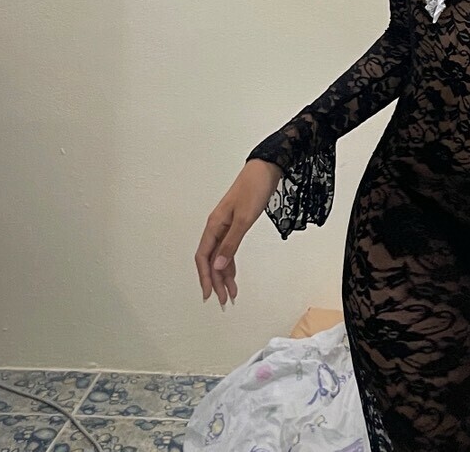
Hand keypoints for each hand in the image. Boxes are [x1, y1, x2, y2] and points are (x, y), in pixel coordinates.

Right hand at [195, 159, 279, 308]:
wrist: (266, 169)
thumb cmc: (254, 189)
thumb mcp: (244, 218)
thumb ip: (231, 243)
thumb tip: (217, 266)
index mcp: (215, 224)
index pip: (203, 256)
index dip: (205, 276)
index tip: (209, 294)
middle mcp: (217, 227)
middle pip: (211, 260)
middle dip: (216, 281)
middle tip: (224, 301)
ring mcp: (226, 226)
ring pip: (220, 257)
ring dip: (224, 276)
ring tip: (231, 294)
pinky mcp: (236, 225)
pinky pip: (228, 250)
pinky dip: (230, 264)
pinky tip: (233, 275)